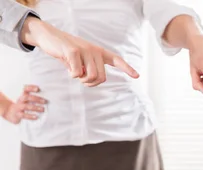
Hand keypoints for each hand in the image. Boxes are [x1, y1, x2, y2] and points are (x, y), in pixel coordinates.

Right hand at [1, 85, 46, 123]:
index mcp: (23, 96)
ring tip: (42, 109)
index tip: (38, 88)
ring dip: (35, 107)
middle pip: (26, 97)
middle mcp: (20, 101)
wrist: (10, 113)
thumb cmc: (22, 105)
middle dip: (36, 99)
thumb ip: (34, 98)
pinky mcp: (18, 115)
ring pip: (26, 106)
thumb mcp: (26, 100)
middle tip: (45, 101)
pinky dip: (30, 116)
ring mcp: (18, 107)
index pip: (25, 89)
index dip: (31, 88)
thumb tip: (47, 98)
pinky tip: (36, 117)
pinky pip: (23, 115)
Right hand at [20, 17, 138, 86]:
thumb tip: (94, 80)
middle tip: (81, 78)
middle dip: (90, 83)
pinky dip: (71, 74)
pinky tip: (67, 66)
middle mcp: (95, 50)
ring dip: (81, 80)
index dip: (127, 68)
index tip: (137, 76)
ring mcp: (85, 50)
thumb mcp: (81, 61)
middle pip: (101, 78)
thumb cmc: (67, 52)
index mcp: (99, 52)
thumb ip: (90, 70)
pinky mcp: (74, 51)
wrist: (49, 37)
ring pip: (91, 77)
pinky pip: (77, 73)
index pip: (117, 60)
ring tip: (75, 72)